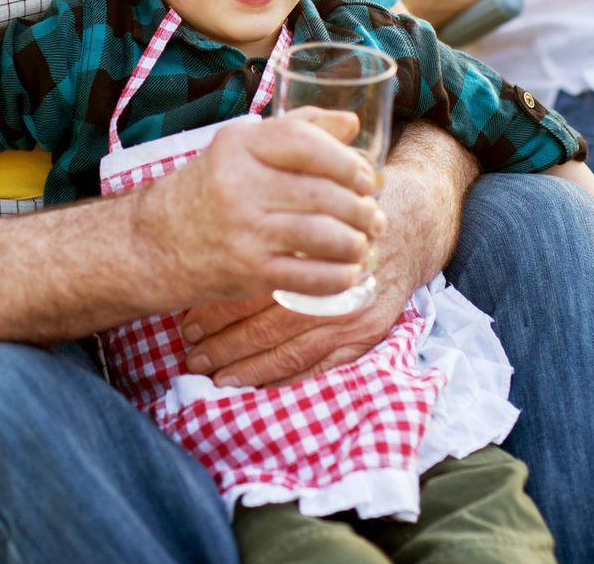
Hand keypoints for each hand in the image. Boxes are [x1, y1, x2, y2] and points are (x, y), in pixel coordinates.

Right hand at [134, 108, 385, 306]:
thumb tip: (353, 125)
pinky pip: (309, 276)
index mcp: (238, 145)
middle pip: (323, 192)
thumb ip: (297, 129)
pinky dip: (338, 275)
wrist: (150, 244)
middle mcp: (240, 184)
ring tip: (364, 242)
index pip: (306, 142)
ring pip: (323, 235)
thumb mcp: (240, 147)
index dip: (346, 160)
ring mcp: (244, 230)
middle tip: (374, 216)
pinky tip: (347, 271)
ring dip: (356, 241)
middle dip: (361, 207)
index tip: (364, 177)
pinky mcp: (249, 271)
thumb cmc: (205, 190)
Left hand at [176, 218, 414, 387]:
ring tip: (214, 378)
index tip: (186, 324)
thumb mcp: (311, 207)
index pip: (255, 291)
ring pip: (291, 353)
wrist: (408, 227)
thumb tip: (212, 261)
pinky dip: (287, 379)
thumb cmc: (345, 213)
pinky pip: (322, 368)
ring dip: (249, 369)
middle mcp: (333, 290)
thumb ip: (272, 232)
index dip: (217, 311)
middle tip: (191, 358)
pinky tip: (258, 387)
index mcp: (312, 255)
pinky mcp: (368, 338)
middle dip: (224, 346)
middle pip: (268, 327)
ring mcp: (353, 319)